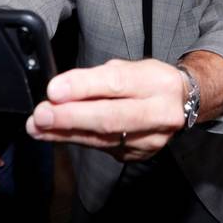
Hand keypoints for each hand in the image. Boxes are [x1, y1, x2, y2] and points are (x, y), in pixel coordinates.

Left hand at [26, 58, 184, 161]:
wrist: (185, 104)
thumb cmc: (150, 82)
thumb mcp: (129, 68)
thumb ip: (96, 78)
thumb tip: (59, 91)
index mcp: (156, 82)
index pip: (116, 84)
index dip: (83, 87)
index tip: (53, 91)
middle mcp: (159, 113)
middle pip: (110, 118)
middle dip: (71, 118)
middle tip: (41, 115)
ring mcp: (151, 139)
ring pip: (102, 139)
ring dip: (65, 133)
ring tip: (37, 128)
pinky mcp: (140, 155)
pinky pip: (102, 148)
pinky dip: (76, 140)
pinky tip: (55, 135)